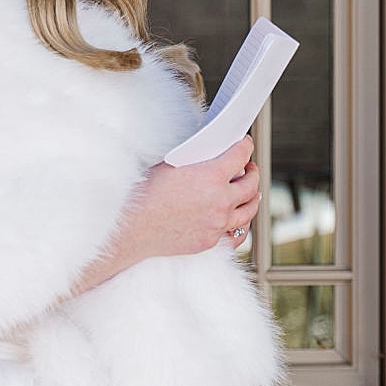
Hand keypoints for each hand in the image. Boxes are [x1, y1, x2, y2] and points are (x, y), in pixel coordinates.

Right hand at [73, 136, 259, 293]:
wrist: (132, 227)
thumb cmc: (145, 193)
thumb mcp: (172, 164)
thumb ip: (199, 160)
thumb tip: (214, 154)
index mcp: (212, 176)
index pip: (241, 155)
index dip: (245, 146)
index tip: (245, 144)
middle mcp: (220, 201)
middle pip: (250, 184)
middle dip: (252, 171)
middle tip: (248, 167)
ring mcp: (217, 224)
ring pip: (248, 210)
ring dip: (253, 197)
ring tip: (251, 191)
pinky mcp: (210, 241)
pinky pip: (236, 234)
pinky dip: (241, 224)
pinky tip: (240, 218)